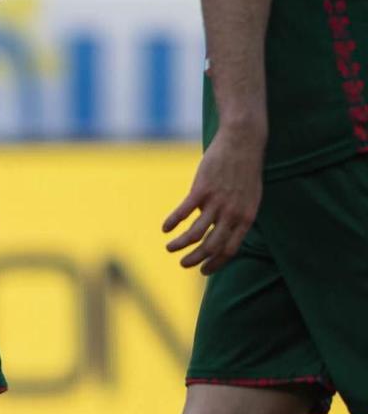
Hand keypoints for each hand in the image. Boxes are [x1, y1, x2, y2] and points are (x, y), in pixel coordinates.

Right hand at [163, 129, 264, 274]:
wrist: (243, 142)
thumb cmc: (245, 170)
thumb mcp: (249, 196)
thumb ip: (235, 215)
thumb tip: (216, 228)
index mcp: (246, 218)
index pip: (230, 250)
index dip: (216, 264)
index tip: (203, 271)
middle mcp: (232, 213)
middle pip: (211, 246)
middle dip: (195, 259)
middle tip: (183, 264)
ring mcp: (217, 201)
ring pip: (196, 233)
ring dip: (180, 244)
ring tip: (170, 248)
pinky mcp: (202, 189)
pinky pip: (184, 212)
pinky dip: (173, 222)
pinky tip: (165, 228)